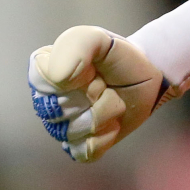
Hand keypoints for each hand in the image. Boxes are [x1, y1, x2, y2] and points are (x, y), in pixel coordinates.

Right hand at [27, 26, 164, 161]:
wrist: (145, 78)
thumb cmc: (118, 57)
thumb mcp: (99, 38)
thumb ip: (77, 45)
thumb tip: (59, 78)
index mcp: (43, 72)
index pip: (44, 82)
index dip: (76, 76)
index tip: (92, 69)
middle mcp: (45, 102)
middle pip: (60, 111)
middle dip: (95, 96)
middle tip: (105, 84)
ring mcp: (60, 127)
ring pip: (73, 133)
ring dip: (104, 115)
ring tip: (111, 99)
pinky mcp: (78, 146)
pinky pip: (84, 151)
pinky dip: (105, 137)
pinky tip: (113, 122)